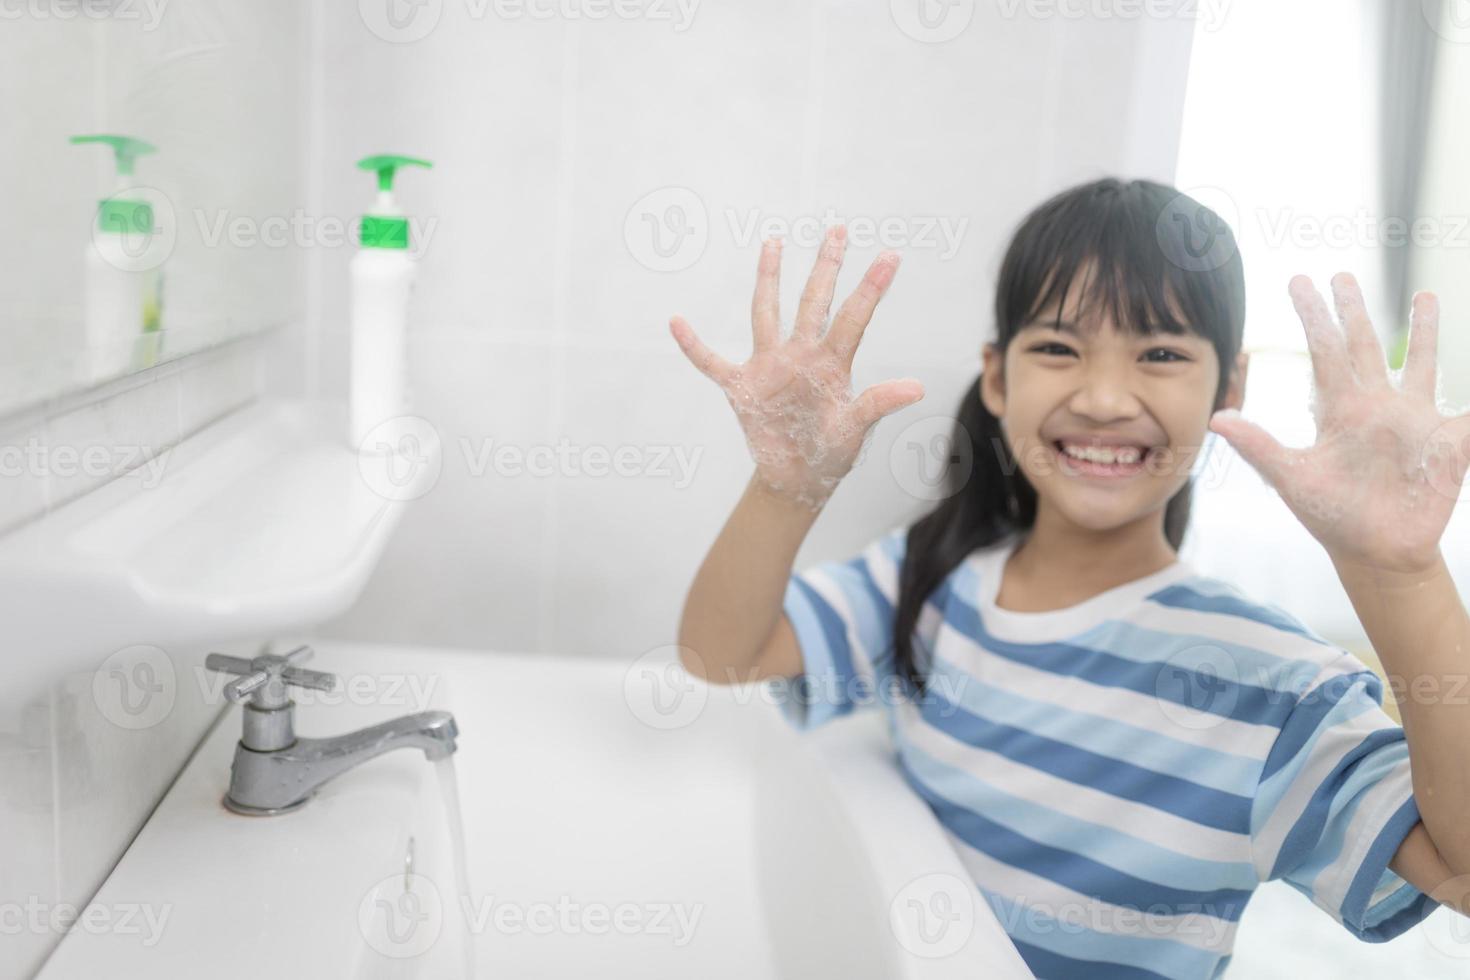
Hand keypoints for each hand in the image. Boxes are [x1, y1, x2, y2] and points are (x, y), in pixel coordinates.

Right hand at [669, 226, 924, 508]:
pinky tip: (676, 322)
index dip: (871, 288)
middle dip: (826, 267)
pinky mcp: (741, 388)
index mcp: (831, 364)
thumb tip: (918, 388)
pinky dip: (693, 346)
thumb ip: (878, 403)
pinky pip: (711, 362)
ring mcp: (769, 368)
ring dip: (768, 279)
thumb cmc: (831, 451)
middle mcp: (800, 356)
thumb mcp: (856, 428)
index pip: (854, 318)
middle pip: (814, 301)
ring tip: (772, 242)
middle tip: (837, 230)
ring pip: (766, 313)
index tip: (891, 255)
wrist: (798, 480)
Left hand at [1209, 273, 1469, 573]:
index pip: (1324, 351)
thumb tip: (1216, 419)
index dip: (1314, 316)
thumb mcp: (1291, 478)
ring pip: (1419, 365)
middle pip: (1363, 346)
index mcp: (1340, 411)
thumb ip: (1259, 446)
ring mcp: (1413, 421)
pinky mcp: (1447, 444)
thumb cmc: (1332, 515)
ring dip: (1423, 331)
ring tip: (1425, 294)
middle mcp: (1375, 406)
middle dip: (1353, 310)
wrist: (1372, 551)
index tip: (1299, 280)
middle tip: (1341, 273)